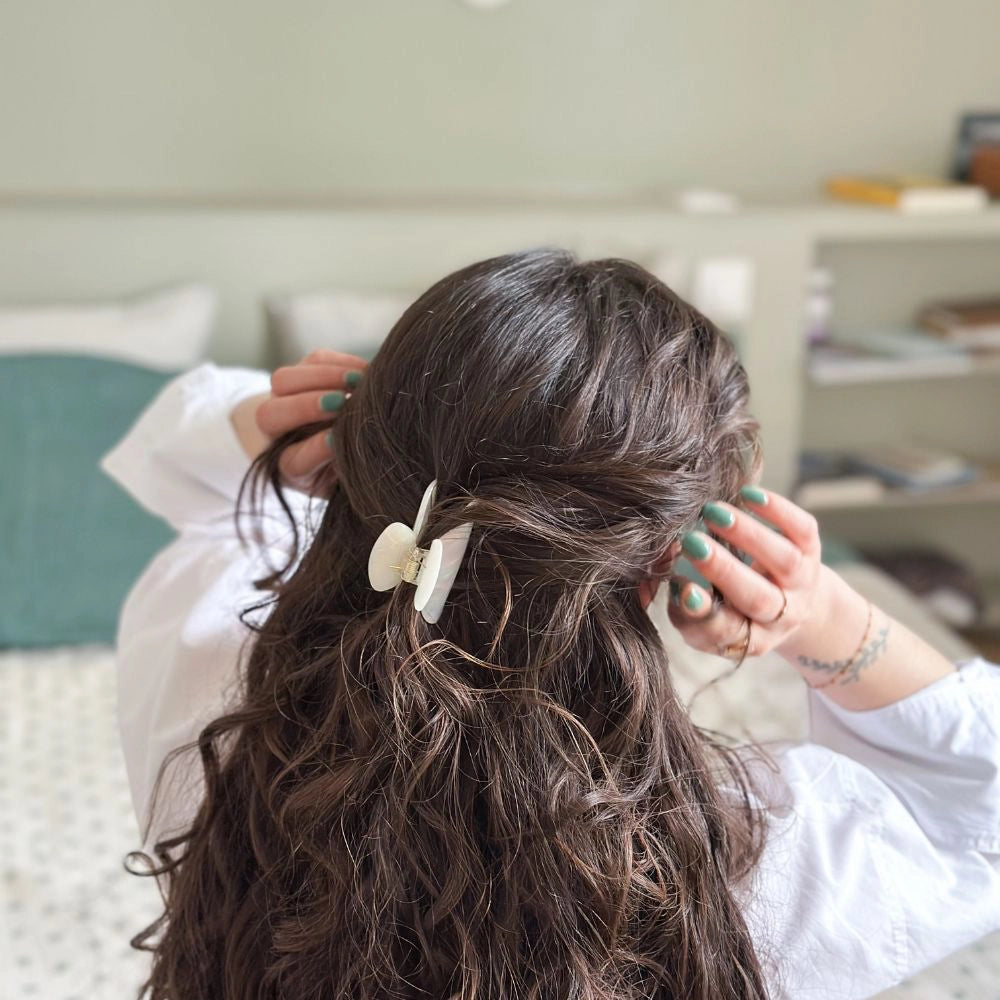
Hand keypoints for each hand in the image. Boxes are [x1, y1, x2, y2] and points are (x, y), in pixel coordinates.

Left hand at [252, 349, 367, 494]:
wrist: (324, 440)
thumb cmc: (342, 467)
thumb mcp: (347, 479)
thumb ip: (350, 467)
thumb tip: (368, 441)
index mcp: (291, 468)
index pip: (294, 460)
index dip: (316, 449)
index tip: (339, 440)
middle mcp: (277, 432)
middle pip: (271, 415)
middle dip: (308, 406)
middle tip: (341, 403)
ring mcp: (282, 398)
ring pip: (284, 381)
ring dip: (323, 376)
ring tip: (358, 380)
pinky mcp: (303, 372)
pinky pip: (313, 360)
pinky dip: (340, 363)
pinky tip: (365, 372)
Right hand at [647, 487, 829, 660]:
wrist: (795, 602)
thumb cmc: (734, 609)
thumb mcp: (708, 622)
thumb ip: (687, 613)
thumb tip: (678, 589)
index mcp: (750, 638)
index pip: (727, 631)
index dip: (705, 614)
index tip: (684, 590)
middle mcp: (781, 614)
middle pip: (758, 598)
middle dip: (724, 569)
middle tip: (692, 542)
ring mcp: (801, 581)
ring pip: (783, 560)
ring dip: (747, 534)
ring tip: (712, 513)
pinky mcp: (812, 549)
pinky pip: (802, 528)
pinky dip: (778, 511)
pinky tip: (747, 496)